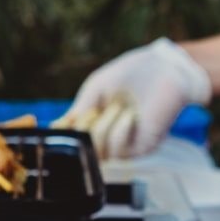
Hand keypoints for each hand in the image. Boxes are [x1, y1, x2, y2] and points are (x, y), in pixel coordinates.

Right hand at [61, 38, 211, 158]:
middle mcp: (108, 138)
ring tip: (119, 107)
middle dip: (85, 128)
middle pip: (83, 150)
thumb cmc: (130, 74)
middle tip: (96, 110)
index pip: (72, 140)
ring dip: (104, 127)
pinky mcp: (143, 148)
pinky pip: (120, 148)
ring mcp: (126, 145)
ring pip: (100, 152)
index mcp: (94, 123)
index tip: (62, 124)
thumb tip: (57, 128)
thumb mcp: (95, 89)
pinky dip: (121, 130)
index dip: (64, 135)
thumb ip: (78, 110)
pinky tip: (131, 115)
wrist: (163, 68)